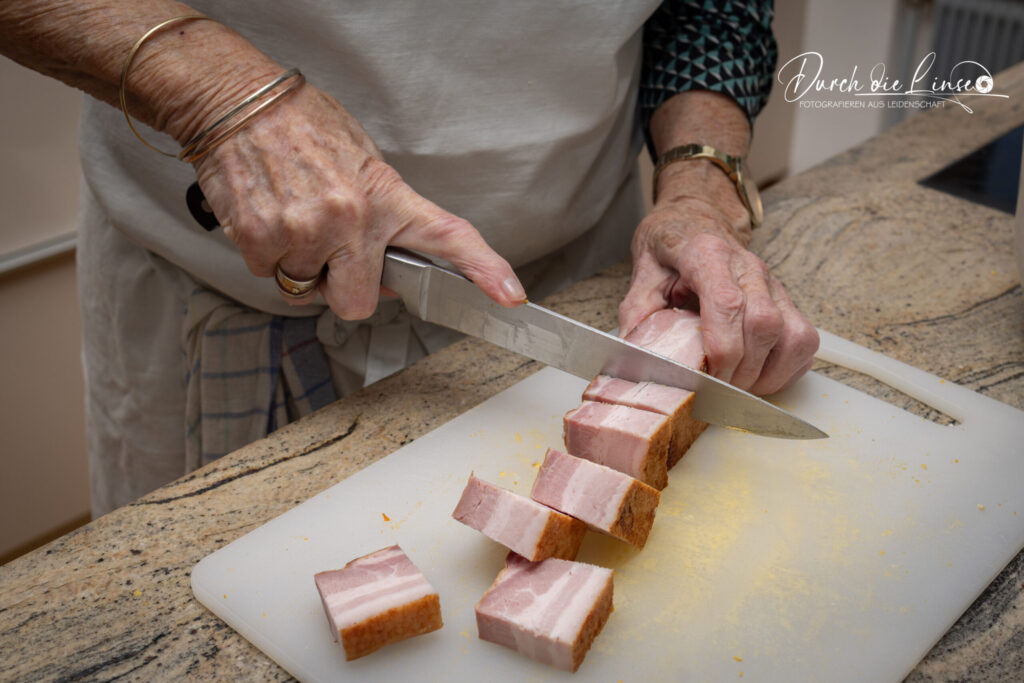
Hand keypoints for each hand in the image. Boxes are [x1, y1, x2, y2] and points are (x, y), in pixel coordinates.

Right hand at [192, 83, 525, 317]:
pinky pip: (270, 276)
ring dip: (300, 265)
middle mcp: (351, 220)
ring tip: (294, 215)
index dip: (484, 269)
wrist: (239, 104)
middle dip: (344, 288)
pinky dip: (267, 254)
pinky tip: (270, 215)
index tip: (511, 295)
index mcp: (386, 197)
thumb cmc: (302, 127)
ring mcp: (307, 233)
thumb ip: (383, 219)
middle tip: (331, 251)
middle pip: (357, 303)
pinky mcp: (263, 241)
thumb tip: (387, 276)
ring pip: (305, 290)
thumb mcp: (362, 162)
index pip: (448, 236)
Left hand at [618, 164, 817, 394]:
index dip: (721, 349)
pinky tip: (758, 377)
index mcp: (707, 255)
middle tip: (715, 390)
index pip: (727, 304)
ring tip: (737, 387)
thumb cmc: (670, 248)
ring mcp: (773, 284)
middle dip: (741, 370)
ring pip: (793, 335)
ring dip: (767, 374)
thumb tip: (635, 360)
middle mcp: (748, 267)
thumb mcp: (643, 275)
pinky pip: (804, 341)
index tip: (705, 377)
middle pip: (764, 325)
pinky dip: (785, 369)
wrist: (696, 219)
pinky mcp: (787, 301)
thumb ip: (638, 316)